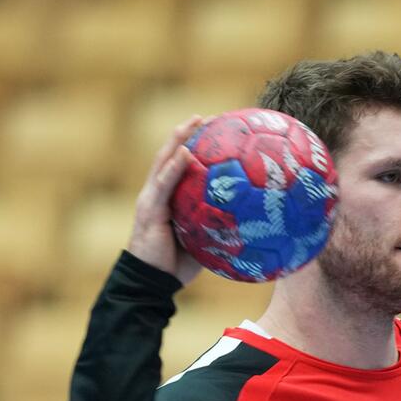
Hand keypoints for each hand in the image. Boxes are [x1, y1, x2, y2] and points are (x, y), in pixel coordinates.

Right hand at [127, 115, 204, 284]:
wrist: (151, 283)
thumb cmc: (177, 266)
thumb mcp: (203, 242)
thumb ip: (218, 227)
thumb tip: (251, 222)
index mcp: (169, 199)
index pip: (181, 165)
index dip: (195, 145)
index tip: (216, 130)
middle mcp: (157, 193)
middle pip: (172, 155)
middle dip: (188, 133)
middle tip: (209, 117)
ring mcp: (150, 198)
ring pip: (164, 161)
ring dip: (180, 138)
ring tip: (195, 121)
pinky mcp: (148, 208)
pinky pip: (164, 183)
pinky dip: (175, 166)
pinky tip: (187, 152)